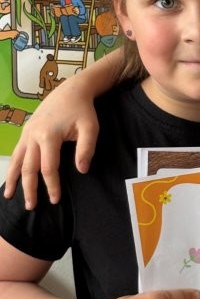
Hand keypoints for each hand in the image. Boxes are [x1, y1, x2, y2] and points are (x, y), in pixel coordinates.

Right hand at [3, 80, 99, 208]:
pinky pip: (17, 152)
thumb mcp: (90, 128)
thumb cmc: (82, 110)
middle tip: (31, 207)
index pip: (48, 168)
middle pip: (28, 168)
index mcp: (49, 136)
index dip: (51, 185)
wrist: (71, 91)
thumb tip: (82, 171)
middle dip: (29, 189)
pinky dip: (13, 166)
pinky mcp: (26, 131)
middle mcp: (33, 136)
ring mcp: (27, 133)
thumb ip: (86, 149)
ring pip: (17, 160)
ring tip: (9, 196)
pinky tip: (11, 178)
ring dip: (14, 179)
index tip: (55, 200)